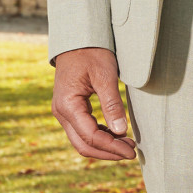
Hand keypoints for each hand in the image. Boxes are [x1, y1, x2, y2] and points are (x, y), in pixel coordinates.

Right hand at [51, 47, 135, 161]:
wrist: (78, 39)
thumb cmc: (91, 53)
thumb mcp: (105, 76)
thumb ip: (112, 104)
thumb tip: (121, 131)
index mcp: (68, 105)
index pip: (91, 136)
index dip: (112, 147)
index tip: (132, 151)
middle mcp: (61, 112)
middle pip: (84, 145)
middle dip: (108, 152)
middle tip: (131, 152)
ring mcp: (63, 112)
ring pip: (82, 141)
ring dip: (104, 146)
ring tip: (127, 145)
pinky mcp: (70, 110)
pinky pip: (83, 131)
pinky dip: (100, 137)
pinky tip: (116, 135)